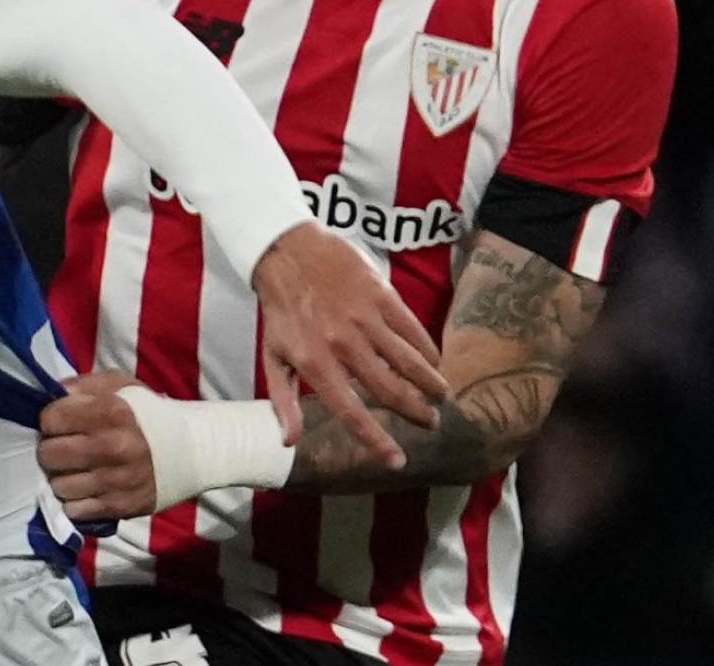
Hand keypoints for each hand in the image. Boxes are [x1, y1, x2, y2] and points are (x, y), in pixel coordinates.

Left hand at [37, 371, 155, 521]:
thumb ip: (85, 385)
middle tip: (63, 448)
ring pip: (59, 486)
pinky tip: (85, 489)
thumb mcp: (122, 386)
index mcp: (111, 411)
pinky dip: (75, 500)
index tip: (59, 423)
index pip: (51, 419)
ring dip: (61, 478)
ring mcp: (117, 480)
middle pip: (49, 455)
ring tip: (74, 470)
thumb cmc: (149, 413)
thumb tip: (53, 394)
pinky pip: (76, 510)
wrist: (192, 450)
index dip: (50, 420)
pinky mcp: (121, 507)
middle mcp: (113, 446)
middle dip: (50, 450)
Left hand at [252, 223, 448, 463]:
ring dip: (430, 383)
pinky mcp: (380, 295)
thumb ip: (283, 400)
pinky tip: (435, 360)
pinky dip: (427, 349)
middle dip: (415, 412)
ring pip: (407, 361)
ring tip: (441, 396)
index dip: (376, 441)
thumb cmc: (280, 309)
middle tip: (430, 422)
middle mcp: (342, 345)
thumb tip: (289, 441)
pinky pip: (412, 329)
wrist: (286, 251)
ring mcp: (364, 319)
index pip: (351, 413)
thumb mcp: (273, 356)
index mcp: (315, 364)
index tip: (398, 461)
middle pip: (389, 390)